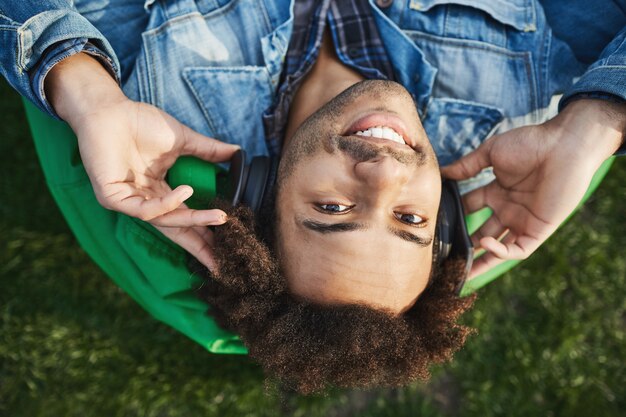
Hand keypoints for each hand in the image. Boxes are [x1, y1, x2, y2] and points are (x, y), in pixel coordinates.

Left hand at [45, 53, 238, 269]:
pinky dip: (166, 205)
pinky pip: (144, 210)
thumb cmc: (139, 122)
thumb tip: (236, 152)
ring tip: (218, 216)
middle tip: (222, 258)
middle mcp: (144, 201)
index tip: (228, 244)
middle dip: (200, 245)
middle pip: (175, 230)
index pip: (184, 218)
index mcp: (159, 191)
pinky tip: (185, 192)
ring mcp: (128, 201)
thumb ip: (208, 151)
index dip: (205, 232)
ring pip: (164, 221)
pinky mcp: (112, 197)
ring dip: (193, 221)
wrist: (108, 109)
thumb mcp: (182, 140)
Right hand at [442, 99, 625, 278]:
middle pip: (480, 234)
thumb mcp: (491, 152)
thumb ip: (467, 165)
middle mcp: (507, 210)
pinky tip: (484, 243)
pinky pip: (517, 250)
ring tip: (460, 272)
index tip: (434, 222)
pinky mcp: (537, 231)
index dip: (453, 215)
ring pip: (499, 250)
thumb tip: (442, 172)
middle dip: (464, 246)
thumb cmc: (530, 143)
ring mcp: (522, 221)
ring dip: (481, 262)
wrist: (564, 145)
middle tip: (443, 256)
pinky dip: (500, 252)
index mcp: (496, 192)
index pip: (469, 208)